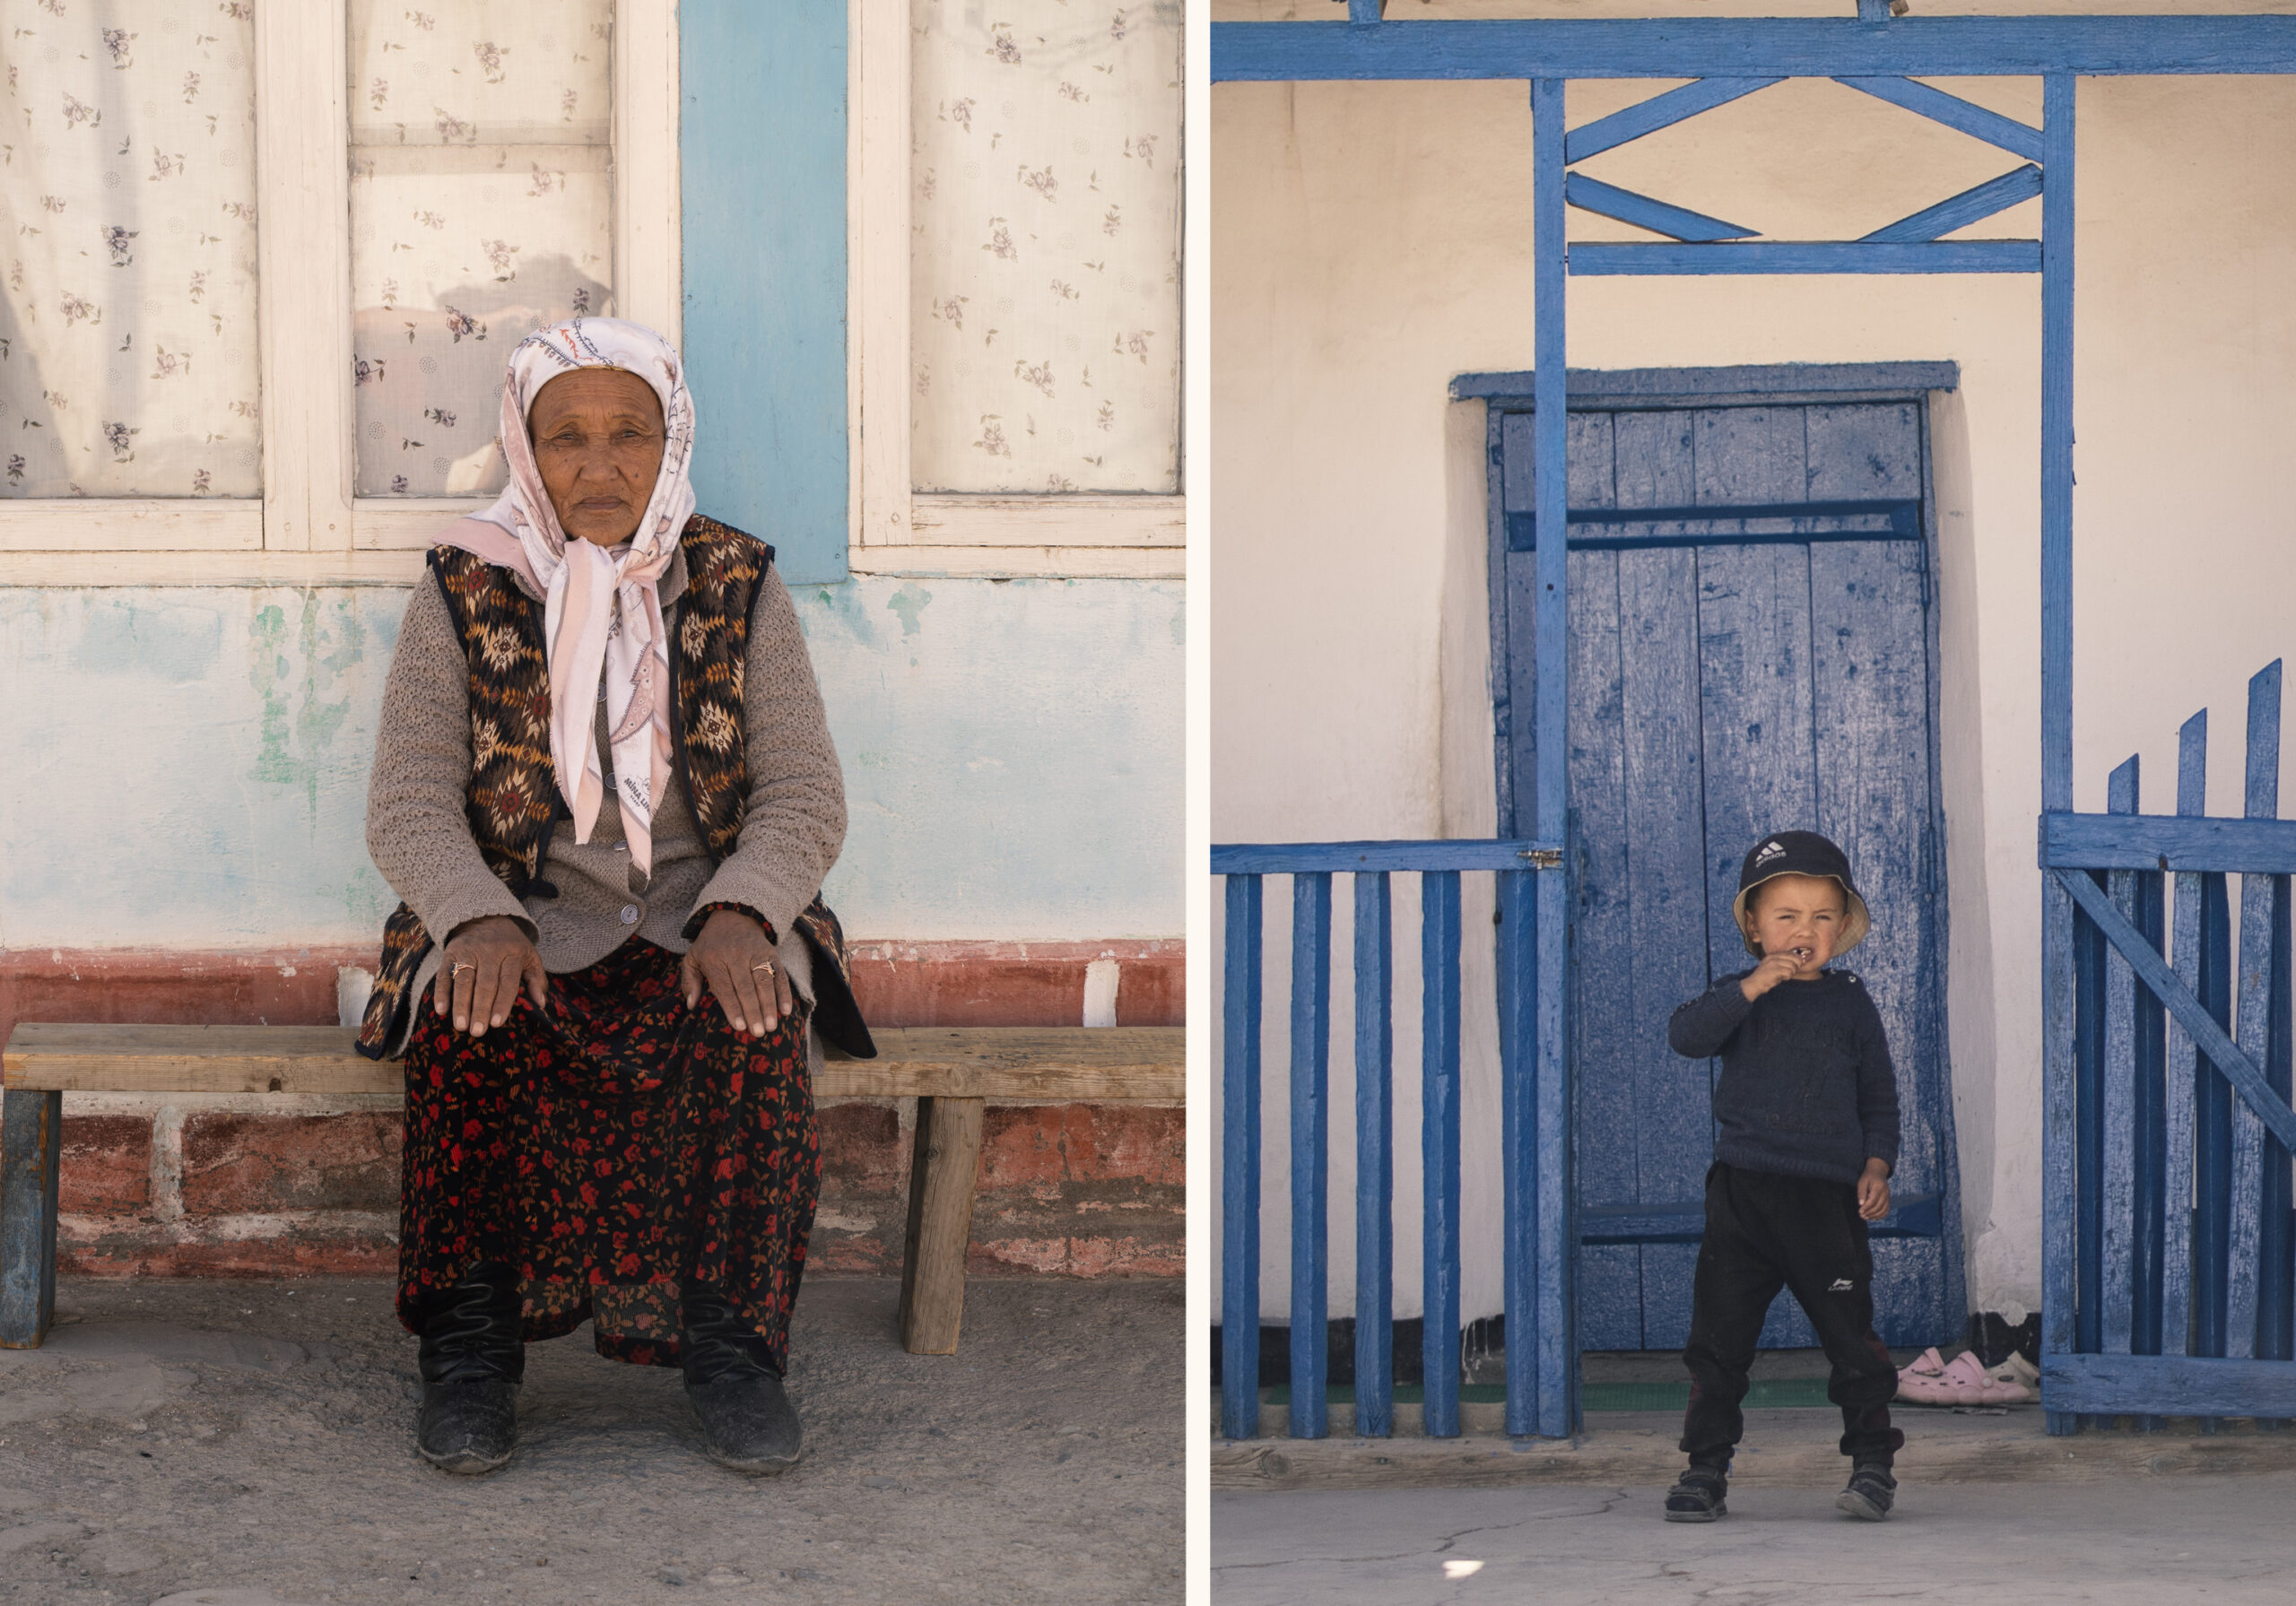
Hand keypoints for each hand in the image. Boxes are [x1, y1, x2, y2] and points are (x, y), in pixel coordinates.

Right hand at [433, 915, 546, 1037]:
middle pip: (485, 983)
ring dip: (461, 1004)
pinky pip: (444, 974)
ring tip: (461, 1026)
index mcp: (512, 953)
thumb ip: (536, 979)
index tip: (497, 1023)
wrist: (485, 917)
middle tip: (478, 1031)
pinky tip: (441, 1010)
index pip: (507, 981)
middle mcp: (489, 951)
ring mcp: (468, 951)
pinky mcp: (450, 952)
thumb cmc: (511, 945)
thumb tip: (542, 1004)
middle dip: (481, 1009)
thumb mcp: (529, 956)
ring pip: (464, 980)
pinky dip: (441, 992)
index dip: (502, 1003)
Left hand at [681, 908, 794, 1038]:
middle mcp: (736, 955)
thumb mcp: (692, 958)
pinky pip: (779, 974)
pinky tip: (785, 1010)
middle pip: (746, 987)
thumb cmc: (710, 945)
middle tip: (758, 1032)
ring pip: (764, 982)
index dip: (733, 1007)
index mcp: (714, 958)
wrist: (733, 916)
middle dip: (753, 1011)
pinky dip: (784, 993)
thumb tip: (690, 1005)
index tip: (740, 1027)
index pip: (724, 987)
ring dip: (769, 1005)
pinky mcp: (771, 953)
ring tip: (771, 1026)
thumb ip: (688, 981)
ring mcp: (756, 953)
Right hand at [1739, 950, 1803, 1002]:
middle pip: (1794, 958)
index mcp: (1773, 955)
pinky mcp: (1775, 970)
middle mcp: (1773, 957)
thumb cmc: (1765, 978)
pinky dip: (1787, 977)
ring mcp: (1774, 963)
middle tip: (1790, 972)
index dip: (1797, 960)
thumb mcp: (1773, 966)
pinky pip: (1789, 972)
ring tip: (1784, 976)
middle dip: (1796, 966)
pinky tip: (1782, 978)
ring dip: (1791, 973)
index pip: (1791, 953)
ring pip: (1792, 966)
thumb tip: (1799, 962)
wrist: (1753, 984)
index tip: (1797, 966)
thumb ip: (1783, 963)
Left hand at [1857, 1159, 1891, 1221]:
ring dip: (1874, 1215)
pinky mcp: (1888, 1199)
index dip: (1866, 1208)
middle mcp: (1885, 1193)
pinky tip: (1873, 1217)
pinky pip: (1886, 1210)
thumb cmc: (1868, 1177)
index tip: (1859, 1211)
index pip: (1873, 1201)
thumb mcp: (1862, 1182)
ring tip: (1866, 1217)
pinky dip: (1881, 1215)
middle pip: (1878, 1207)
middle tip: (1861, 1216)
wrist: (1878, 1172)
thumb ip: (1861, 1193)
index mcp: (1878, 1187)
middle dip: (1869, 1213)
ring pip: (1883, 1210)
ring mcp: (1888, 1197)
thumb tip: (1861, 1204)